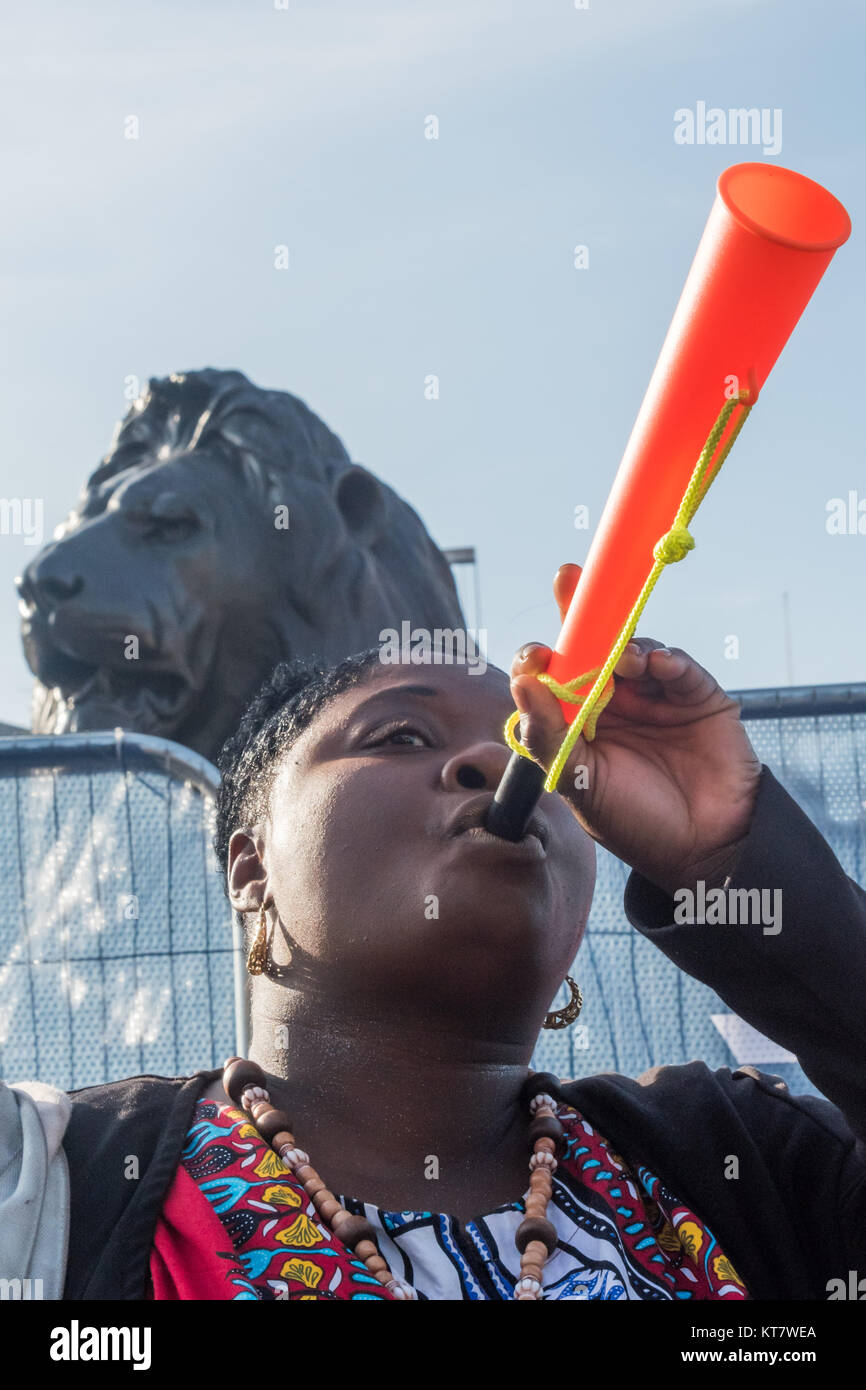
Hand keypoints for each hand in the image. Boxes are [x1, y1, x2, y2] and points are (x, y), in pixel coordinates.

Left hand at [510, 563, 762, 895]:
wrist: (703, 849)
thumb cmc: (634, 821)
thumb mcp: (578, 783)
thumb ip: (549, 734)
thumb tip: (522, 682)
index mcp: (577, 722)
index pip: (552, 676)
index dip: (540, 657)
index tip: (533, 654)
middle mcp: (613, 702)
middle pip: (590, 645)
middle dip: (578, 610)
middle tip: (567, 577)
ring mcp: (655, 695)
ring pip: (632, 648)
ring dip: (621, 644)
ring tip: (619, 660)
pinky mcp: (696, 695)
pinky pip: (677, 664)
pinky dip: (665, 658)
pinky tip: (656, 665)